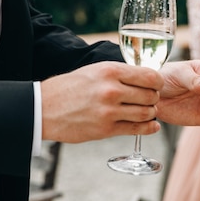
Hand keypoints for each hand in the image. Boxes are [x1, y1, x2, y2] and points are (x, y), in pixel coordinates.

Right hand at [40, 62, 162, 142]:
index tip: (156, 85)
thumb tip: (145, 77)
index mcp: (109, 71)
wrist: (43, 109)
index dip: (157, 82)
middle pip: (151, 95)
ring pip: (147, 113)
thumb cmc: (69, 88)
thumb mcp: (94, 71)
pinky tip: (152, 126)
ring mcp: (109, 111)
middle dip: (154, 98)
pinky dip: (148, 128)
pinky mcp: (105, 129)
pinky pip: (136, 129)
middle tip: (151, 99)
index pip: (149, 76)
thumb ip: (119, 73)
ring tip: (146, 111)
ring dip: (151, 113)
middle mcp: (111, 90)